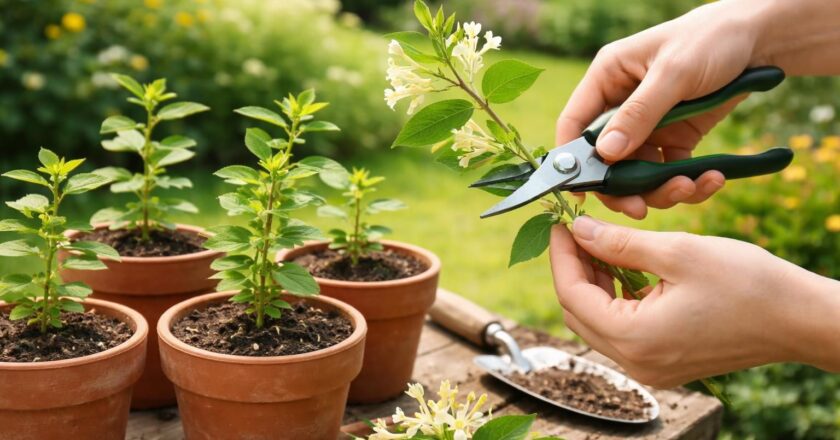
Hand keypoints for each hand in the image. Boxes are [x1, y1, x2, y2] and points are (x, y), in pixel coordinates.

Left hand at [549, 216, 839, 386]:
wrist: (800, 318)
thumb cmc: (747, 284)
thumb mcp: (677, 252)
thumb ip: (619, 244)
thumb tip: (579, 230)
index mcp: (634, 339)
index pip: (571, 295)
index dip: (561, 255)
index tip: (561, 223)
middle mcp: (636, 362)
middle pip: (578, 312)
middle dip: (574, 268)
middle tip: (580, 229)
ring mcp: (649, 367)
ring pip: (597, 321)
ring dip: (594, 282)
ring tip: (602, 243)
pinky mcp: (663, 362)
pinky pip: (621, 330)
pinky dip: (616, 298)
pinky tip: (625, 268)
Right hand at [556, 1, 765, 218]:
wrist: (761, 39)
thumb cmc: (710, 39)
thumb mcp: (674, 73)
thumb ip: (639, 113)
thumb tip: (605, 153)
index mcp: (607, 78)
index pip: (574, 123)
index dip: (572, 159)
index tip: (583, 191)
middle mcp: (621, 104)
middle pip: (605, 158)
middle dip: (623, 187)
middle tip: (640, 208)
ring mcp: (648, 124)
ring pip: (637, 172)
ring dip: (660, 188)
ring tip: (690, 187)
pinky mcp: (675, 138)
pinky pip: (669, 171)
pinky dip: (686, 182)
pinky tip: (710, 179)